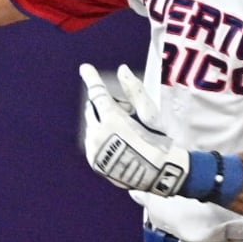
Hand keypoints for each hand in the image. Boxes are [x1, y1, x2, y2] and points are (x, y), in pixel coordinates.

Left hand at [77, 63, 188, 195]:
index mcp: (112, 119)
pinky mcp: (93, 161)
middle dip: (104, 107)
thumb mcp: (149, 114)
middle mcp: (98, 134)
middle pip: (93, 110)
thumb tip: (122, 69)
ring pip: (92, 126)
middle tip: (125, 114)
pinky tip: (119, 145)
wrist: (157, 173)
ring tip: (125, 135)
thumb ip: (133, 90)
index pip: (98, 93)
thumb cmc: (157, 140)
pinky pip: (92, 142)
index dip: (92, 78)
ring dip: (103, 124)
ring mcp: (94, 149)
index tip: (84, 67)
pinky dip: (101, 139)